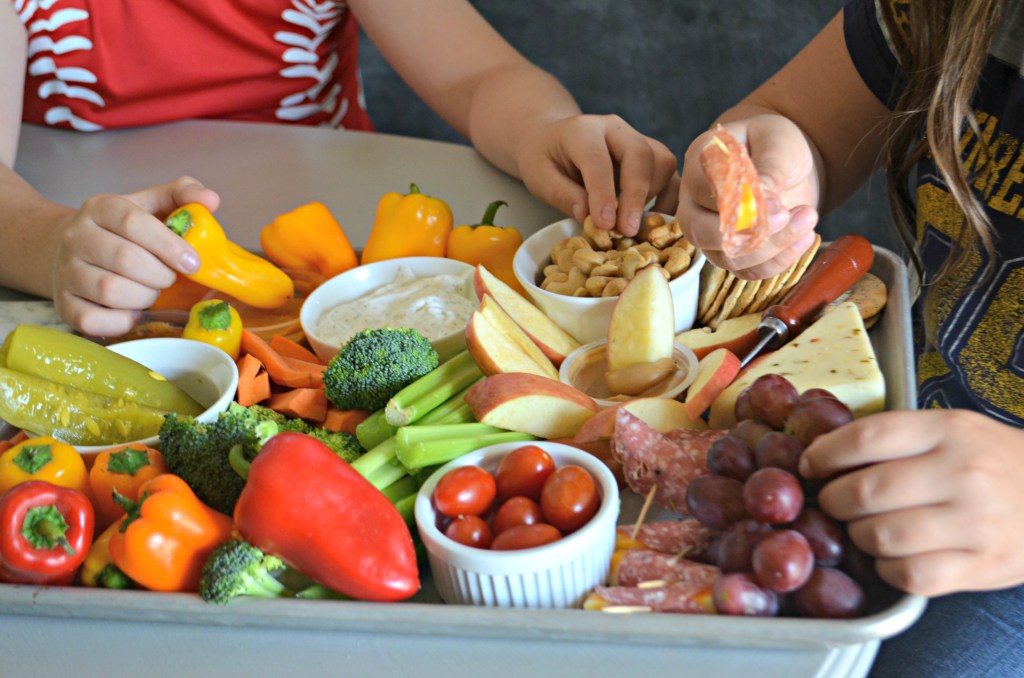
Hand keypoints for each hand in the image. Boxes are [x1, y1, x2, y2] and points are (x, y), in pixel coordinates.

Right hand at [51, 176, 219, 336]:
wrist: (70, 249)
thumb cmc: (124, 229)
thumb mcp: (151, 204)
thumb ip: (183, 195)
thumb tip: (211, 200)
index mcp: (100, 207)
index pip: (134, 222)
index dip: (169, 245)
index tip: (193, 262)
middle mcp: (77, 237)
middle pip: (126, 260)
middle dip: (161, 275)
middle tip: (170, 278)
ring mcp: (66, 271)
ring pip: (111, 291)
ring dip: (144, 297)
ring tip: (151, 290)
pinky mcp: (64, 305)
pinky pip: (92, 321)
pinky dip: (121, 321)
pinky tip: (131, 310)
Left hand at [515, 114, 678, 235]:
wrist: (553, 139)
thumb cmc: (544, 158)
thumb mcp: (539, 177)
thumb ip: (563, 195)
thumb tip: (588, 216)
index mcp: (582, 130)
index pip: (597, 159)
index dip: (602, 193)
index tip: (604, 224)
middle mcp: (615, 129)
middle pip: (639, 154)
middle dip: (636, 195)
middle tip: (627, 229)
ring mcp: (637, 138)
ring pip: (661, 162)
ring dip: (653, 197)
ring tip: (633, 225)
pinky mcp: (650, 155)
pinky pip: (670, 174)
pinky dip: (668, 199)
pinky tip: (652, 221)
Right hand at [678, 114, 820, 278]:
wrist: (788, 165)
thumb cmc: (777, 145)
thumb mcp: (779, 143)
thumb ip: (769, 168)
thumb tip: (764, 201)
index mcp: (700, 164)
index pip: (703, 190)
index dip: (738, 203)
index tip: (777, 203)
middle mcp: (695, 201)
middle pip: (699, 232)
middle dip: (747, 233)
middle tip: (787, 217)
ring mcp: (709, 232)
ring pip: (727, 256)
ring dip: (773, 246)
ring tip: (808, 218)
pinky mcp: (731, 253)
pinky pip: (748, 271)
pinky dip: (779, 260)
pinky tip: (804, 237)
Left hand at [799, 409, 1023, 595]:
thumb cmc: (991, 460)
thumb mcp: (951, 429)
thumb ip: (894, 438)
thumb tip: (820, 455)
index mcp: (948, 431)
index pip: (867, 438)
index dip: (825, 454)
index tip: (810, 466)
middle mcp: (963, 474)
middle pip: (866, 491)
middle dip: (833, 500)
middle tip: (833, 502)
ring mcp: (977, 523)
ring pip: (883, 536)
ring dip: (858, 536)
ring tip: (864, 528)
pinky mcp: (985, 567)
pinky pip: (911, 575)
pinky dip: (889, 569)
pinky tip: (893, 556)